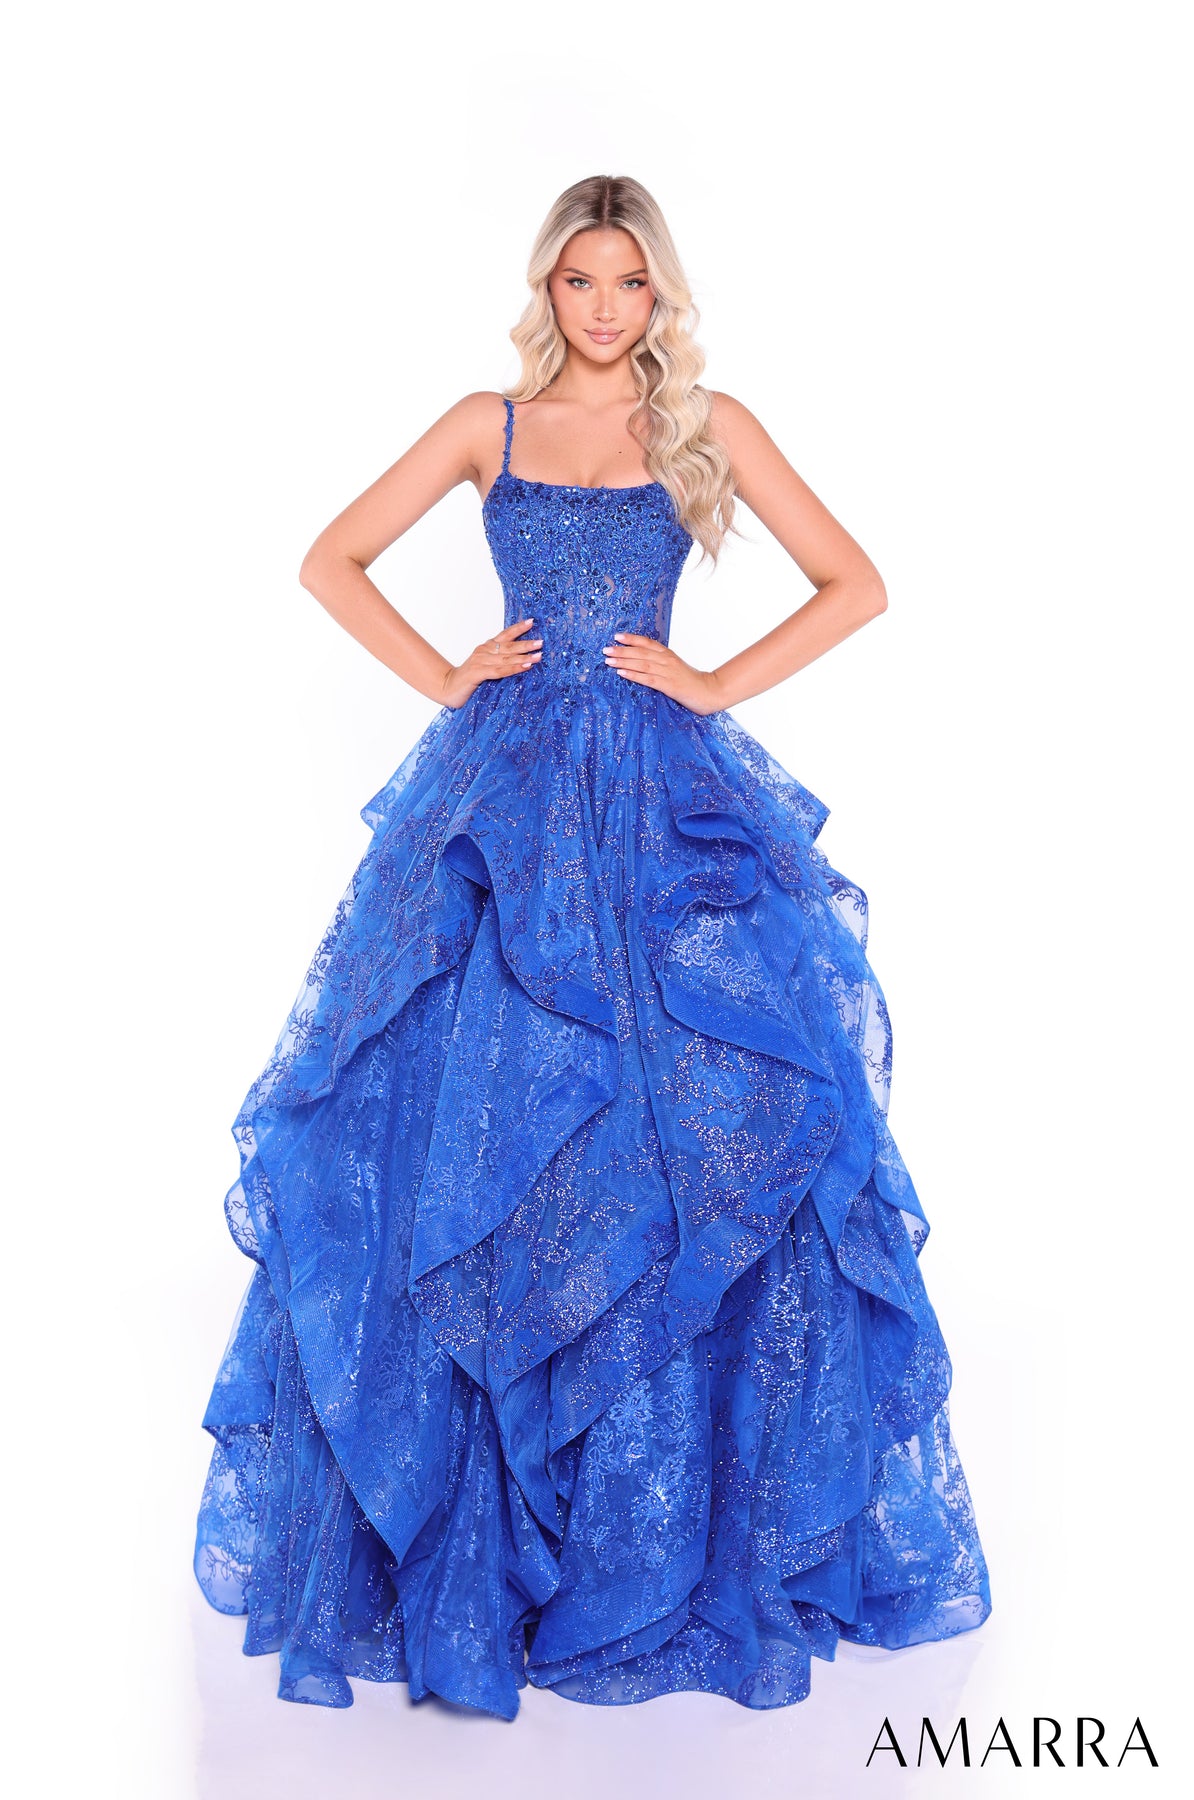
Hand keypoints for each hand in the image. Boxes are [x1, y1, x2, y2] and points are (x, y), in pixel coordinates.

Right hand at [440, 618, 542, 708]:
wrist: (447, 689)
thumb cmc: (469, 681)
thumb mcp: (485, 668)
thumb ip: (499, 663)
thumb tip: (522, 661)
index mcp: (486, 648)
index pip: (504, 635)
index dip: (518, 628)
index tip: (532, 622)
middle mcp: (483, 651)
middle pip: (509, 646)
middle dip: (526, 644)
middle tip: (541, 642)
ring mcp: (480, 661)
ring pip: (506, 658)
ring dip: (524, 657)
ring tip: (539, 656)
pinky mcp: (477, 673)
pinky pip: (500, 670)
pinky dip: (514, 668)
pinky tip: (525, 666)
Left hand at [602, 633, 725, 714]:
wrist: (710, 692)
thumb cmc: (691, 682)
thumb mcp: (675, 668)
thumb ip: (660, 664)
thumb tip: (641, 664)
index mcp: (668, 654)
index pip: (648, 642)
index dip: (632, 638)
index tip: (617, 636)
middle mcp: (667, 660)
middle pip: (641, 652)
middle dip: (622, 650)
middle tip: (605, 649)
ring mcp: (668, 672)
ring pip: (642, 663)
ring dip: (624, 661)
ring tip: (608, 660)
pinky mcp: (669, 685)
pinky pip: (648, 678)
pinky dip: (633, 675)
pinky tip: (621, 673)